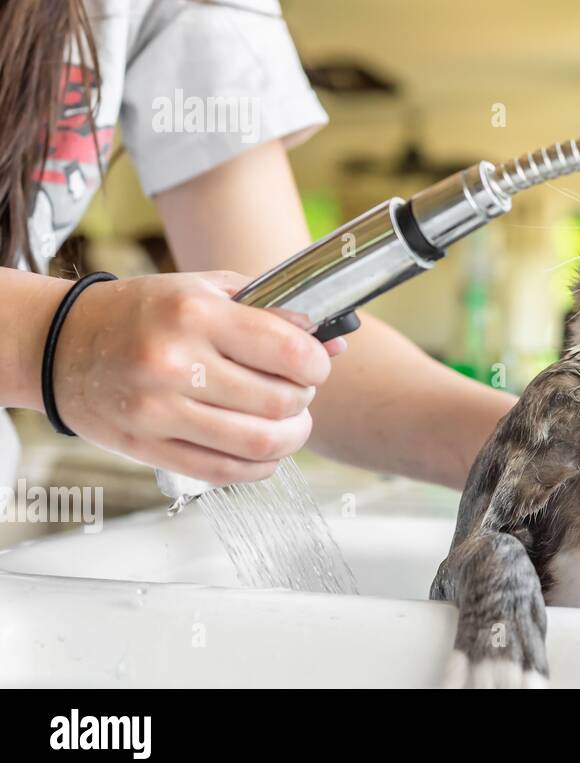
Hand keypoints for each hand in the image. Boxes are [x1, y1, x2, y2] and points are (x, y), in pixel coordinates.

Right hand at [51, 271, 339, 484]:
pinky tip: (265, 452)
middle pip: (280, 401)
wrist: (60, 343)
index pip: (289, 351)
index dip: (316, 365)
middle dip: (305, 400)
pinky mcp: (146, 447)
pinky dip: (260, 467)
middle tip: (298, 392)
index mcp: (195, 313)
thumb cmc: (144, 311)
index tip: (315, 365)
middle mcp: (174, 362)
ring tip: (289, 423)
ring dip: (292, 437)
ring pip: (259, 443)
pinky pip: (224, 472)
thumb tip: (336, 344)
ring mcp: (158, 410)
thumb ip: (272, 313)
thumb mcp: (207, 290)